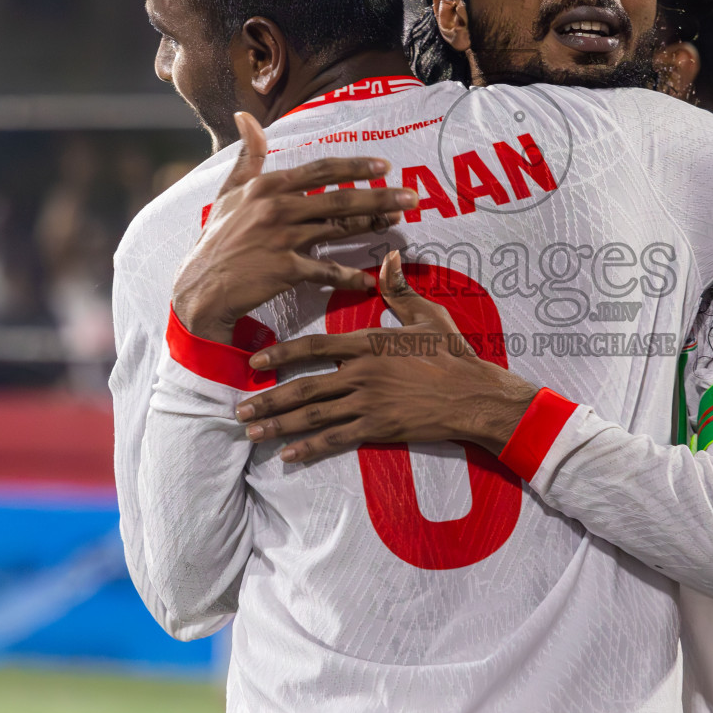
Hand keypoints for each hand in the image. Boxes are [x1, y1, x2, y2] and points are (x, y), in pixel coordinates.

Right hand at [172, 112, 419, 342]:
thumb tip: (244, 116)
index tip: (385, 165)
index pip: (320, 169)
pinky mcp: (284, 269)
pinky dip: (349, 277)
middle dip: (379, 195)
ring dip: (371, 225)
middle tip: (411, 196)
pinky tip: (370, 280)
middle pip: (339, 198)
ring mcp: (281, 238)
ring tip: (397, 223)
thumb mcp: (228, 193)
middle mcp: (277, 208)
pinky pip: (326, 272)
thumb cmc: (218, 239)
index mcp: (267, 186)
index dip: (355, 166)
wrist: (200, 287)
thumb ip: (246, 156)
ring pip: (338, 229)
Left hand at [234, 251, 538, 461]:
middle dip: (267, 398)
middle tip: (238, 409)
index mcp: (369, 343)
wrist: (474, 394)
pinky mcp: (379, 427)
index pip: (314, 346)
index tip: (254, 362)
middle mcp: (362, 372)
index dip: (280, 353)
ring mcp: (369, 402)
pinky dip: (309, 448)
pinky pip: (336, 439)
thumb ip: (400, 289)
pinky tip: (288, 455)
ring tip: (252, 432)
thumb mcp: (427, 315)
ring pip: (314, 416)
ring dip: (279, 425)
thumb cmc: (452, 353)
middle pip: (304, 385)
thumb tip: (389, 256)